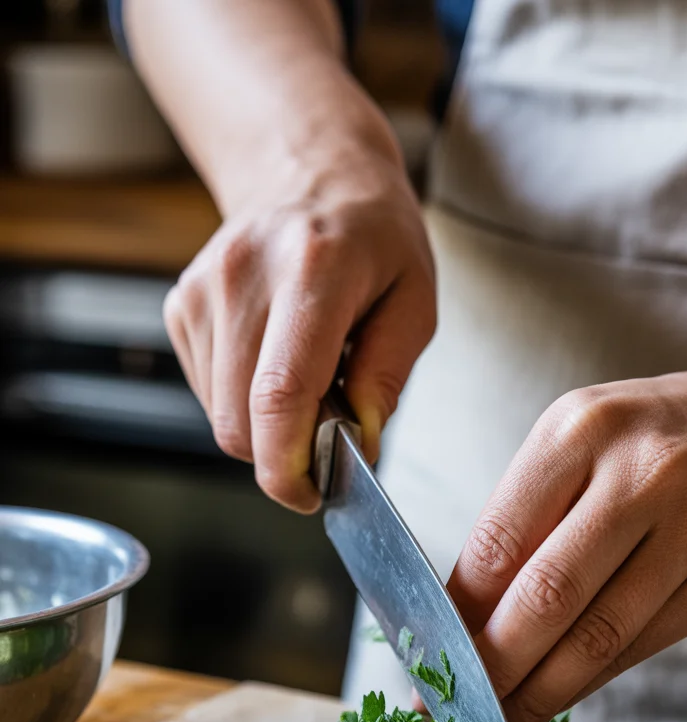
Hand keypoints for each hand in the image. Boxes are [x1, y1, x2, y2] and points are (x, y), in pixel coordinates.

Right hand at [164, 136, 434, 511]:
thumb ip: (387, 376)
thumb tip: (356, 446)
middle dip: (282, 455)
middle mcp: (244, 275)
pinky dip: (244, 401)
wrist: (308, 171)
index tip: (310, 494)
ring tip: (309, 382)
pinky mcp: (181, 304)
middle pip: (239, 419)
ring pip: (219, 414)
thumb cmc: (373, 238)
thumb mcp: (414, 299)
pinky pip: (207, 392)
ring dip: (265, 426)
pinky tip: (275, 362)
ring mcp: (203, 288)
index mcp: (314, 269)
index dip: (288, 465)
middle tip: (328, 435)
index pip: (279, 393)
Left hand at [448, 352, 686, 721]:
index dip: (455, 614)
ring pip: (598, 636)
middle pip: (546, 595)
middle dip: (490, 668)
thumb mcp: (576, 446)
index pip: (498, 541)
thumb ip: (521, 522)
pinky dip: (589, 683)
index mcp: (580, 430)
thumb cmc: (649, 442)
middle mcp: (644, 473)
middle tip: (452, 712)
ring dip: (538, 693)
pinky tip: (554, 699)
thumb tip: (457, 620)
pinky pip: (642, 647)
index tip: (425, 660)